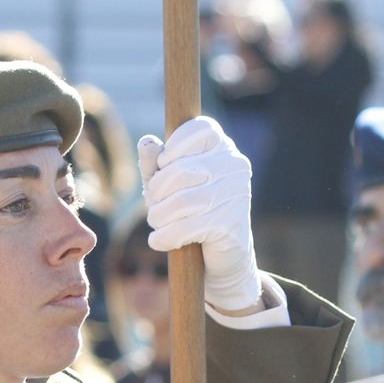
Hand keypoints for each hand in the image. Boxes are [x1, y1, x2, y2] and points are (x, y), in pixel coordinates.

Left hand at [136, 116, 261, 313]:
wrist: (224, 253)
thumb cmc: (193, 211)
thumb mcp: (168, 186)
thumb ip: (155, 164)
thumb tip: (146, 142)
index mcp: (223, 147)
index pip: (200, 129)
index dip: (173, 146)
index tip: (163, 165)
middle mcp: (235, 165)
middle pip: (182, 169)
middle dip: (157, 191)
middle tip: (153, 205)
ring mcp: (237, 194)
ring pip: (183, 201)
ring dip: (159, 216)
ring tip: (156, 223)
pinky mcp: (231, 224)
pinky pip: (188, 228)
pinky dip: (165, 237)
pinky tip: (158, 241)